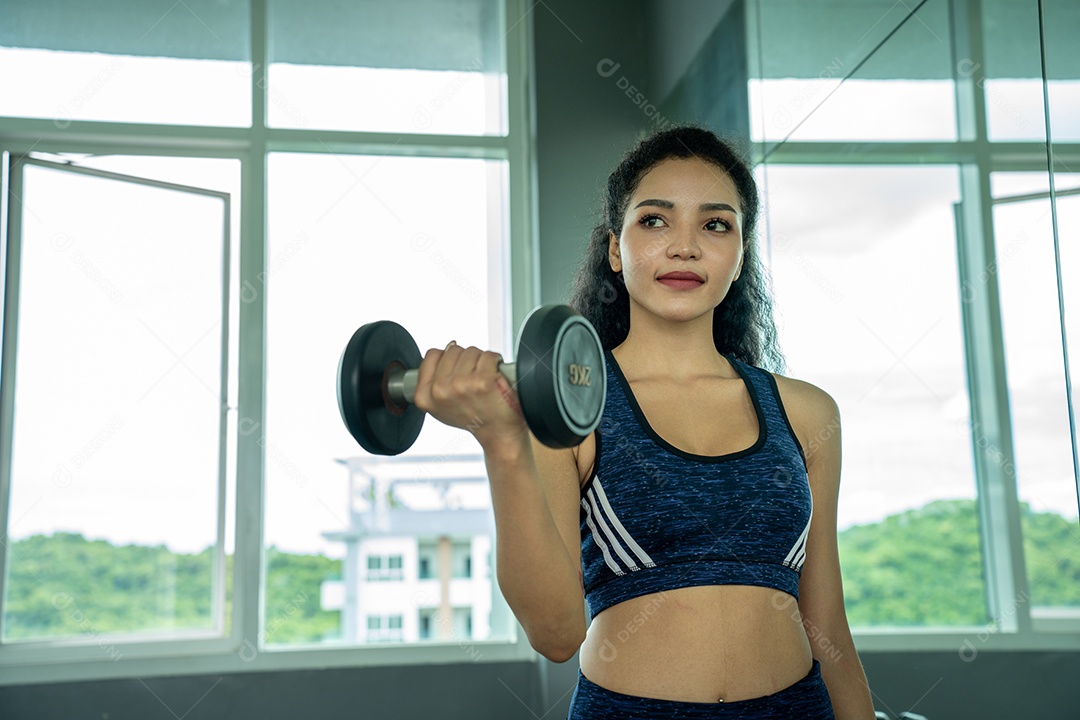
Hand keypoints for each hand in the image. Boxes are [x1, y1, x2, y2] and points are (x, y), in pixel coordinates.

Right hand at [411, 341, 528, 450]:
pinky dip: (496, 362)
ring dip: (481, 361)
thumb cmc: (473, 417)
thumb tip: (441, 352)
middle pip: (453, 350)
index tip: (457, 372)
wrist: (498, 433)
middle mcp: (441, 390)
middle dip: (466, 360)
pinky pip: (489, 355)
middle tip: (473, 380)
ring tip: (483, 381)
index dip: (448, 360)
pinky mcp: (483, 380)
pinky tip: (494, 377)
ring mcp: (462, 384)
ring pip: (471, 351)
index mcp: (425, 396)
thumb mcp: (440, 406)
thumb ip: (432, 381)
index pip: (432, 355)